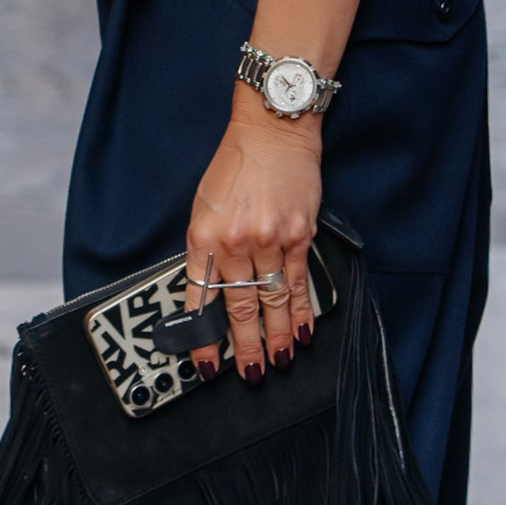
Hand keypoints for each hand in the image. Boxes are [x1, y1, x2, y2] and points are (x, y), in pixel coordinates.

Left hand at [185, 105, 321, 380]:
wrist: (271, 130)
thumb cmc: (234, 166)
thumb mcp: (203, 207)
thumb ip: (206, 251)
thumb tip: (210, 295)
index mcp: (203, 237)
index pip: (201, 301)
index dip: (203, 338)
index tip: (207, 365)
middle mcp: (235, 242)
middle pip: (240, 308)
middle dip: (244, 347)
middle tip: (250, 374)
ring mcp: (269, 240)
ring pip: (272, 301)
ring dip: (277, 336)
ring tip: (278, 362)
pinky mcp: (298, 235)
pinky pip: (299, 282)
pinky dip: (302, 310)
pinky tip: (304, 332)